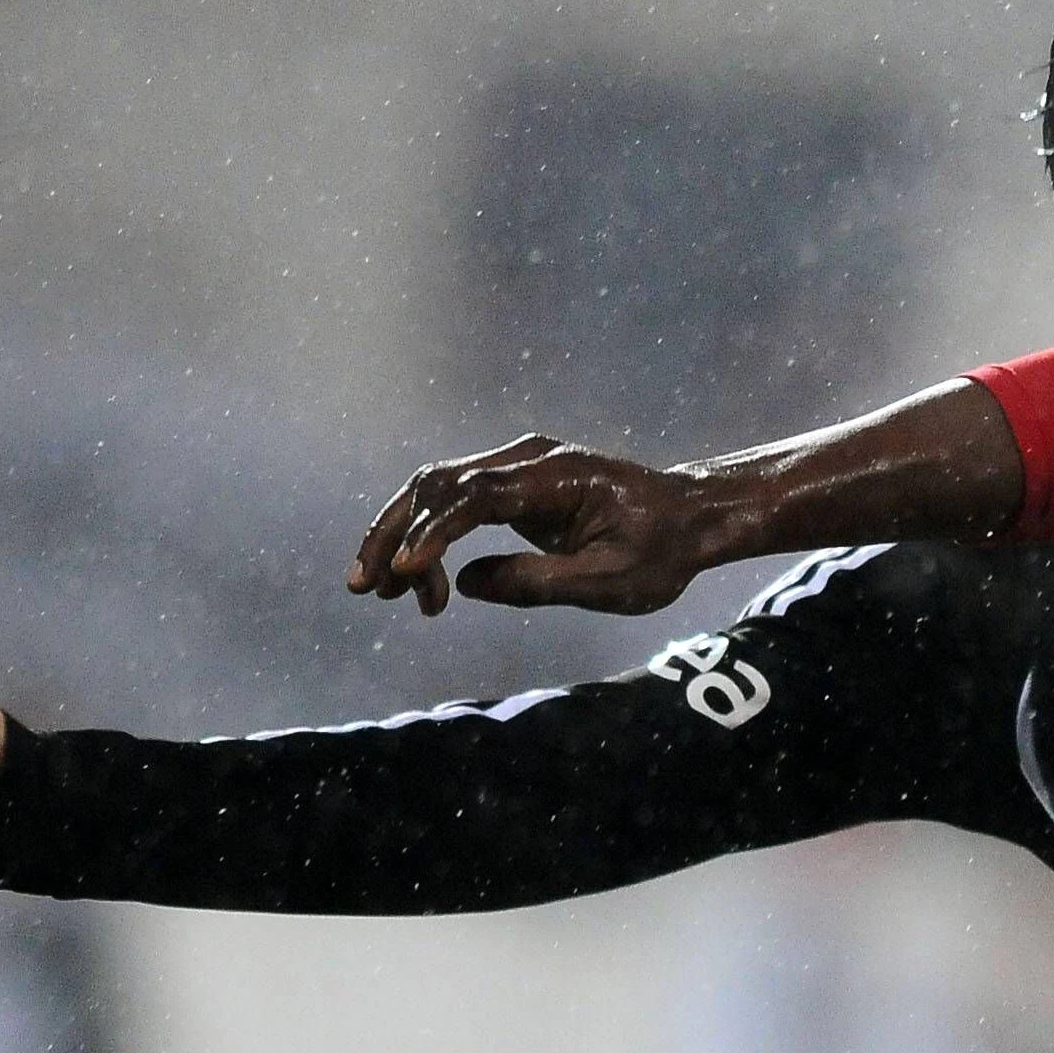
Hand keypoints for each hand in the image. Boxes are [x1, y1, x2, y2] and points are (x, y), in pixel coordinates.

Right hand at [348, 434, 727, 615]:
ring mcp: (516, 467)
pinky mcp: (511, 485)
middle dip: (395, 534)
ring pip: (434, 490)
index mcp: (556, 476)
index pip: (477, 496)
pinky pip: (454, 503)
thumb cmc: (660, 551)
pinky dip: (428, 537)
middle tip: (365, 588)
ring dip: (401, 537)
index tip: (408, 572)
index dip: (435, 532)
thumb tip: (470, 583)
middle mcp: (527, 459)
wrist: (688, 518)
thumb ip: (540, 583)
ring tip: (383, 593)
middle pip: (437, 484)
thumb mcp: (611, 581)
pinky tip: (421, 581)